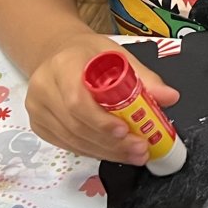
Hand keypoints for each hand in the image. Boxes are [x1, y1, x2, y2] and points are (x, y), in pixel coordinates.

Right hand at [26, 34, 178, 164]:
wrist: (61, 53)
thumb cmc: (89, 54)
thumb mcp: (117, 56)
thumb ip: (144, 78)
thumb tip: (170, 97)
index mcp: (63, 65)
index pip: (77, 99)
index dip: (100, 120)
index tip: (125, 131)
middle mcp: (44, 87)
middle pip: (77, 125)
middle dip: (111, 143)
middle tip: (140, 149)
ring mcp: (37, 108)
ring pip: (72, 140)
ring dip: (106, 152)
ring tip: (134, 154)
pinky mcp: (38, 124)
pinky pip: (68, 145)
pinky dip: (93, 151)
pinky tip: (113, 152)